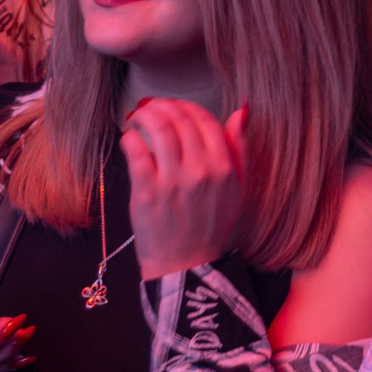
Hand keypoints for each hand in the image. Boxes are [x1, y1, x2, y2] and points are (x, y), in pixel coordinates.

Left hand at [121, 99, 247, 278]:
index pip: (205, 119)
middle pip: (180, 119)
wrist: (186, 266)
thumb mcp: (237, 188)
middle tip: (152, 107)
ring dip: (145, 114)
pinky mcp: (147, 192)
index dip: (186, 106)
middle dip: (162, 105)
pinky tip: (129, 137)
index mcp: (224, 168)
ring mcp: (173, 182)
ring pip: (158, 128)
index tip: (174, 107)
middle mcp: (200, 171)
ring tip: (138, 116)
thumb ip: (241, 148)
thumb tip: (242, 110)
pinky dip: (130, 136)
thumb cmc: (210, 226)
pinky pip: (137, 151)